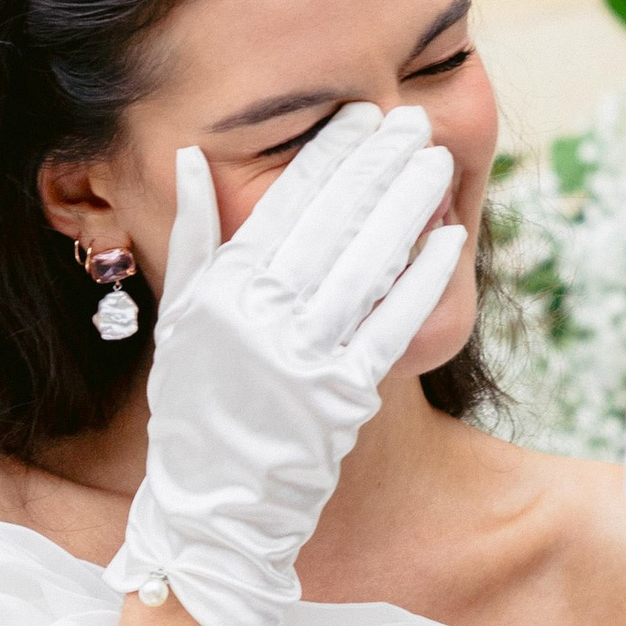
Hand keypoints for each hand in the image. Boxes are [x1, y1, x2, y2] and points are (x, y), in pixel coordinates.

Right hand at [111, 105, 464, 625]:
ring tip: (435, 163)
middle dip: (378, 164)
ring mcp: (303, 357)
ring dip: (407, 206)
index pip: (282, 202)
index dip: (328, 154)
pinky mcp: (342, 396)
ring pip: (366, 263)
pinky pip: (390, 327)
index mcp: (220, 292)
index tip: (360, 116)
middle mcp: (259, 318)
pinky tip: (446, 244)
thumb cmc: (195, 412)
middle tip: (413, 123)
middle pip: (332, 222)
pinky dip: (420, 282)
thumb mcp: (179, 321)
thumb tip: (189, 159)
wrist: (213, 508)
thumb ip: (191, 240)